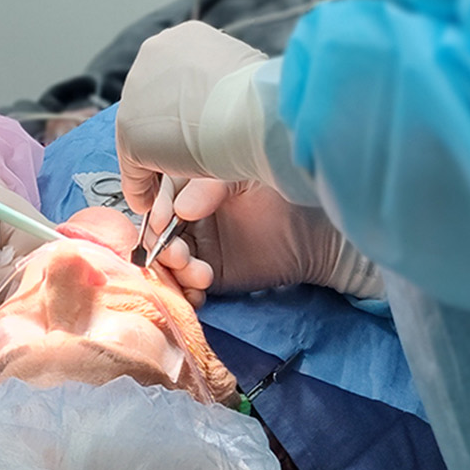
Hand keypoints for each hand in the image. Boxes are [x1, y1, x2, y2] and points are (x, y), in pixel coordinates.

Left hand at [116, 21, 267, 212]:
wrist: (253, 113)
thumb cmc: (265, 101)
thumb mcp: (248, 82)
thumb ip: (226, 90)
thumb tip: (229, 104)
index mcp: (187, 38)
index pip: (174, 78)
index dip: (183, 108)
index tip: (193, 129)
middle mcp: (155, 54)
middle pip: (152, 103)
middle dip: (165, 132)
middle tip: (180, 160)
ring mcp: (138, 91)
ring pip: (142, 134)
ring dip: (154, 162)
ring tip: (166, 188)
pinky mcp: (130, 131)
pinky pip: (132, 165)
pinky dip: (141, 186)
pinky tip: (151, 201)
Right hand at [150, 179, 382, 306]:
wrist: (315, 232)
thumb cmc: (280, 191)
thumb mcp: (242, 176)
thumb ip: (209, 187)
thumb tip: (181, 210)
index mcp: (188, 183)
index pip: (159, 197)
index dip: (157, 211)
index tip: (165, 224)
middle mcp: (186, 214)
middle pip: (155, 232)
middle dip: (162, 246)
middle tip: (181, 256)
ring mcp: (196, 245)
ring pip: (165, 261)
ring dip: (172, 272)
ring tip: (200, 275)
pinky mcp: (209, 273)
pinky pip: (184, 285)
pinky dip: (184, 292)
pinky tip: (199, 293)